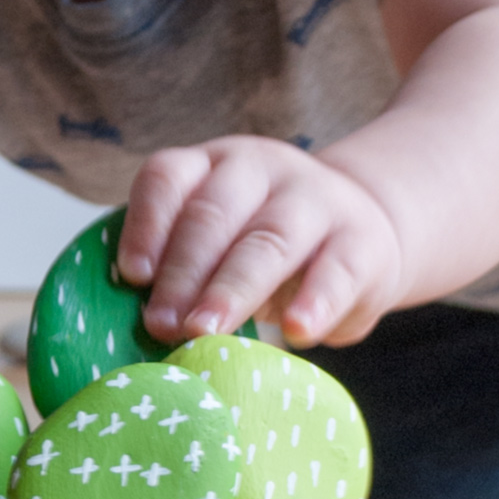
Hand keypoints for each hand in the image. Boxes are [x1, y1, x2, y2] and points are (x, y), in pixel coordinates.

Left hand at [117, 136, 407, 349]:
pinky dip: (315, 302)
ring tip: (204, 332)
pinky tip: (296, 332)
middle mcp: (263, 170)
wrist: (367, 233)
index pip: (169, 176)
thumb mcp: (224, 241)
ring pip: (268, 240)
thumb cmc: (267, 247)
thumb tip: (142, 329)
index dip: (146, 224)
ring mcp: (317, 201)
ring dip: (231, 290)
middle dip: (181, 272)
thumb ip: (182, 270)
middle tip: (160, 325)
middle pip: (214, 213)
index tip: (132, 275)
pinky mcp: (363, 242)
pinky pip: (336, 271)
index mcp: (214, 165)